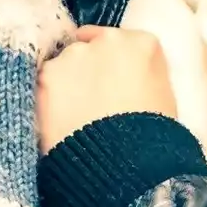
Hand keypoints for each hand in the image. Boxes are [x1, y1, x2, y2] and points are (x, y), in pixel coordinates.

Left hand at [37, 25, 176, 153]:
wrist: (123, 166)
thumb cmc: (152, 138)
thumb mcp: (163, 99)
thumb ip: (142, 77)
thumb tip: (126, 81)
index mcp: (143, 44)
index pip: (118, 42)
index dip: (109, 65)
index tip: (106, 83)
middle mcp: (107, 41)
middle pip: (87, 48)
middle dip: (85, 71)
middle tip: (88, 104)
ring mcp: (74, 56)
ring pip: (62, 65)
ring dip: (64, 85)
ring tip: (71, 119)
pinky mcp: (46, 76)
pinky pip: (43, 85)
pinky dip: (46, 101)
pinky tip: (58, 123)